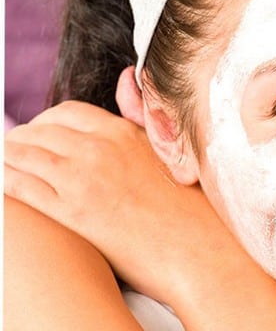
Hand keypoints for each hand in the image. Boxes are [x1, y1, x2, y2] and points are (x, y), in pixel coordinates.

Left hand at [4, 99, 235, 306]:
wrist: (201, 253)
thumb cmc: (194, 210)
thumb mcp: (172, 153)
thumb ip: (142, 115)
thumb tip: (124, 77)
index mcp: (124, 133)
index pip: (66, 113)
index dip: (46, 124)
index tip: (41, 137)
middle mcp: (99, 150)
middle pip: (38, 132)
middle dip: (20, 141)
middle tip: (14, 154)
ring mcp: (83, 181)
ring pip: (22, 156)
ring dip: (6, 159)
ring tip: (4, 168)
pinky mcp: (73, 214)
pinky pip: (20, 188)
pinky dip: (4, 182)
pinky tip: (3, 186)